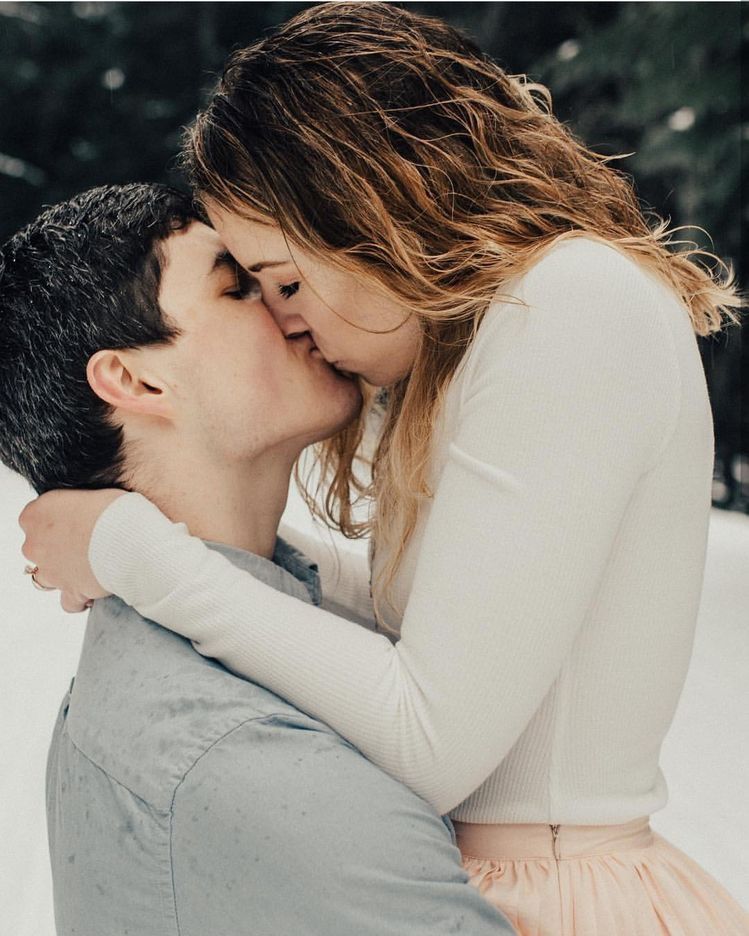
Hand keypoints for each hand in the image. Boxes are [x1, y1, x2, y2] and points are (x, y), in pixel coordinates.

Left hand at [19, 488, 124, 611]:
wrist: (130, 539)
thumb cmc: (115, 510)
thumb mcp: (92, 492)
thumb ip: (77, 502)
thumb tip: (85, 508)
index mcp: (37, 513)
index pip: (34, 516)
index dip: (57, 518)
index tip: (76, 518)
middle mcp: (36, 544)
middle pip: (38, 546)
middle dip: (58, 546)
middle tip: (87, 540)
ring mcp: (51, 571)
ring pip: (46, 576)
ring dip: (62, 572)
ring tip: (88, 566)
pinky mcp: (71, 591)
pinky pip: (69, 602)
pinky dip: (79, 598)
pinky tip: (93, 590)